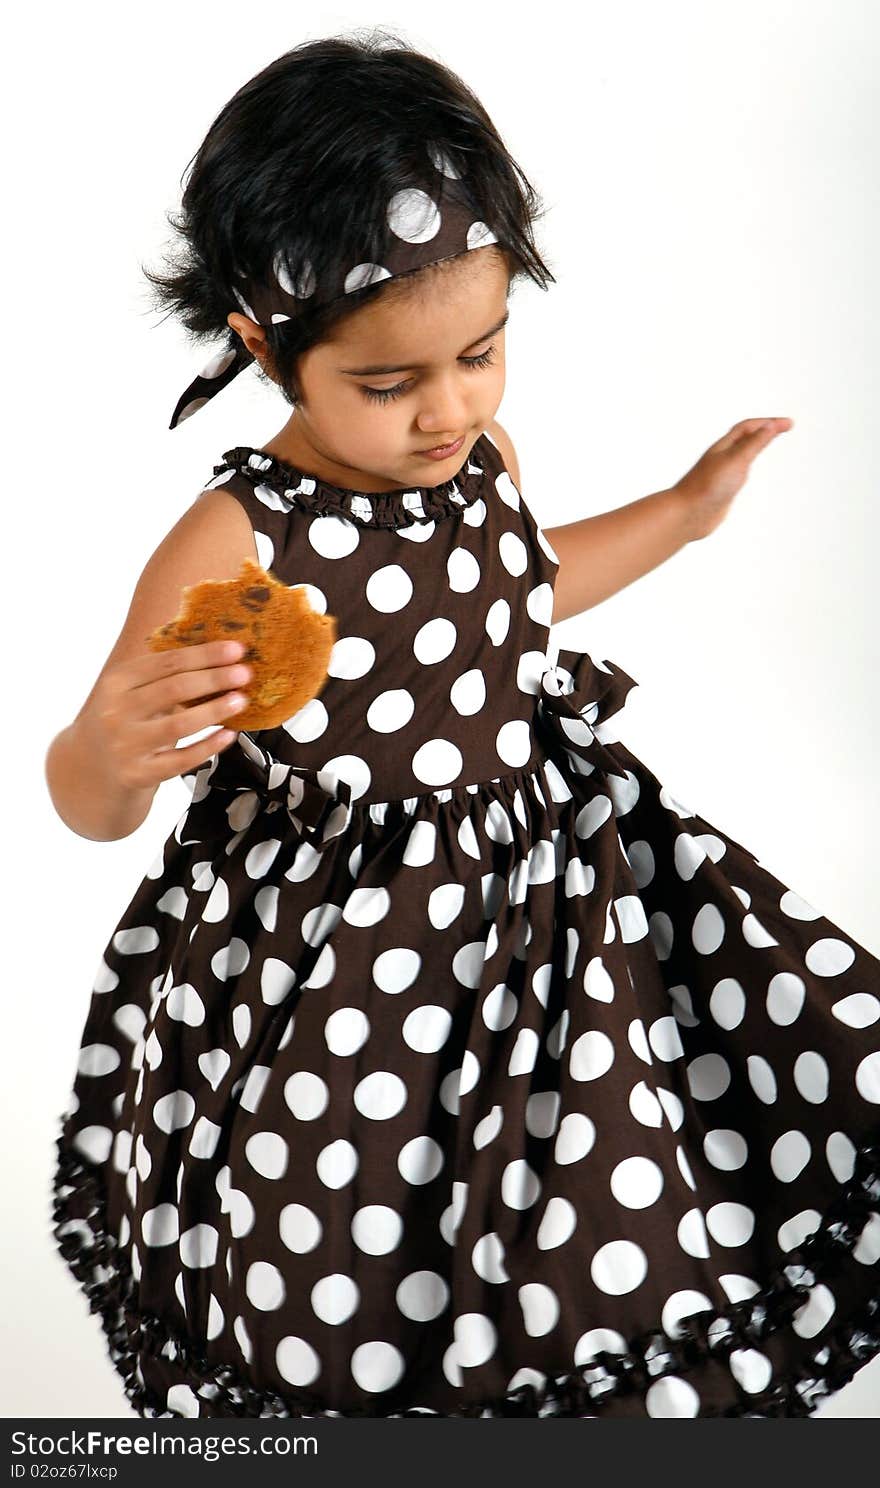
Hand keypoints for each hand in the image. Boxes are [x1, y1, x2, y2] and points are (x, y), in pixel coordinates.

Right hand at [86, 639, 252, 790]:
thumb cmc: (125, 721)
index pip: (167, 662)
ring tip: (240, 700)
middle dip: (215, 678)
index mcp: (117, 682)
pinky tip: (228, 735)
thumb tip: (221, 653)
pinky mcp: (137, 774)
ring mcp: (125, 745)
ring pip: (179, 724)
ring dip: (215, 710)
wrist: (93, 767)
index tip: (236, 649)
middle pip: (174, 688)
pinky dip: (208, 746)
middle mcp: (116, 712)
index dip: (205, 654)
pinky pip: (181, 760)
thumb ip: (164, 674)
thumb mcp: (131, 692)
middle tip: (244, 673)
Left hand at [674, 417, 793, 540]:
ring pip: (740, 454)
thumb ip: (754, 444)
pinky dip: (746, 465)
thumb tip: (770, 425)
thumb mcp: (736, 461)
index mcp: (723, 447)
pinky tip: (747, 470)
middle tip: (784, 427)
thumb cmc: (708, 487)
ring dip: (754, 444)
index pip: (749, 427)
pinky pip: (736, 472)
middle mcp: (721, 458)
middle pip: (745, 436)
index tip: (790, 423)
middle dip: (764, 429)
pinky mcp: (720, 490)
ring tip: (767, 440)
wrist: (687, 515)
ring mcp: (721, 474)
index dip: (770, 422)